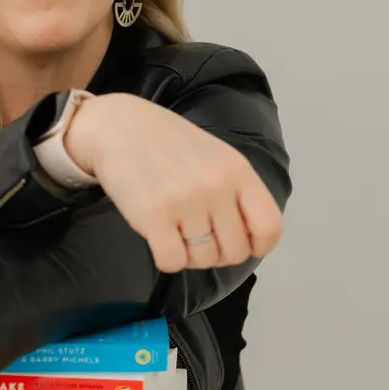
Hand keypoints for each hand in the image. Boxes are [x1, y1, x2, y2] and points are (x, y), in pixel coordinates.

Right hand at [65, 92, 283, 272]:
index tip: (240, 243)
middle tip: (199, 237)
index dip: (257, 246)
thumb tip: (250, 241)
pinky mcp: (153, 217)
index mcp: (239, 172)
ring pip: (203, 261)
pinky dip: (167, 259)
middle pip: (235, 253)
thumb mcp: (217, 158)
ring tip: (176, 232)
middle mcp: (216, 188)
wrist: (120, 127)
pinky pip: (172, 262)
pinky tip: (160, 238)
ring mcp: (185, 202)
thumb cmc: (170, 145)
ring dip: (190, 255)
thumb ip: (237, 193)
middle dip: (217, 253)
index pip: (269, 228)